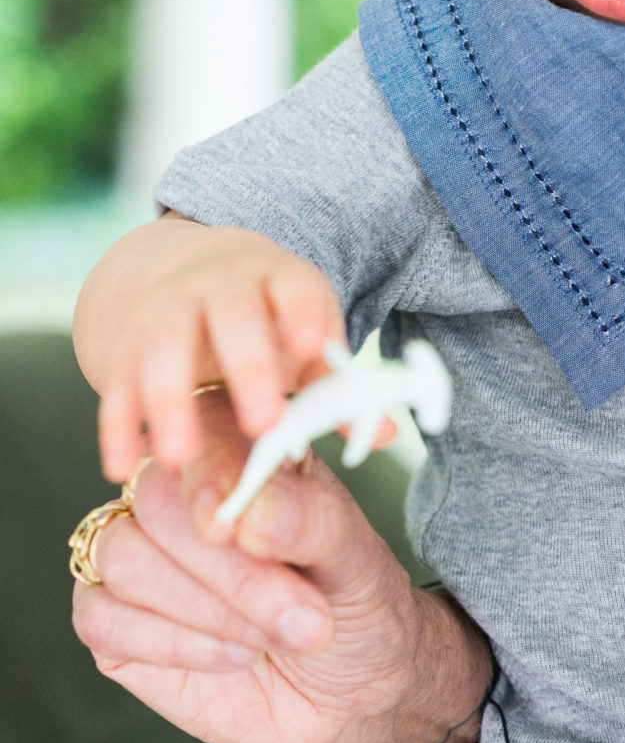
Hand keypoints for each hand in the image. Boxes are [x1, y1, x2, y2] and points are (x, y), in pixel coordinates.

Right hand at [72, 394, 490, 742]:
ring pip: (123, 556)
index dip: (214, 474)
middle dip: (229, 571)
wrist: (355, 694)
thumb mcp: (357, 559)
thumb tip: (248, 512)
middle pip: (156, 499)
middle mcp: (182, 493)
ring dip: (206, 610)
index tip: (241, 529)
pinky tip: (231, 657)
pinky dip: (171, 645)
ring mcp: (142, 553)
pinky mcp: (114, 619)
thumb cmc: (356, 607)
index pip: (203, 433)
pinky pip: (101, 616)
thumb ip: (310, 521)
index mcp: (242, 452)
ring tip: (273, 637)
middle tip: (300, 615)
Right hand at [76, 214, 345, 479]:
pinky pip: (118, 382)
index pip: (295, 287)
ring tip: (179, 456)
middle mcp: (220, 285)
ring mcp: (168, 309)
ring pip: (165, 346)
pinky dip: (118, 424)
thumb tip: (389, 432)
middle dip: (248, 367)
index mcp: (277, 278)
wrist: (188, 275)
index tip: (315, 345)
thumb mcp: (304, 337)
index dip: (305, 312)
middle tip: (262, 423)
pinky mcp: (127, 345)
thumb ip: (336, 386)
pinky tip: (122, 466)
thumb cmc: (268, 320)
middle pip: (233, 316)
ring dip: (170, 400)